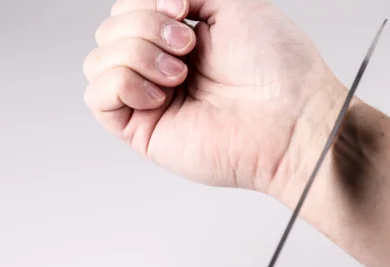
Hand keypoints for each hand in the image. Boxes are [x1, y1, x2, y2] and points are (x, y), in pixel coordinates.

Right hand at [83, 0, 344, 195]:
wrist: (292, 118)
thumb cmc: (277, 68)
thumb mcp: (232, 2)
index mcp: (181, 38)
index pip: (127, 9)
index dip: (144, 2)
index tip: (182, 9)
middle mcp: (162, 68)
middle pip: (109, 31)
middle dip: (144, 27)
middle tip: (188, 47)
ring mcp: (151, 100)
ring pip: (98, 60)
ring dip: (136, 53)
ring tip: (179, 72)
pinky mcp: (144, 131)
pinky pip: (96, 97)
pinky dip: (123, 82)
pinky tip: (163, 93)